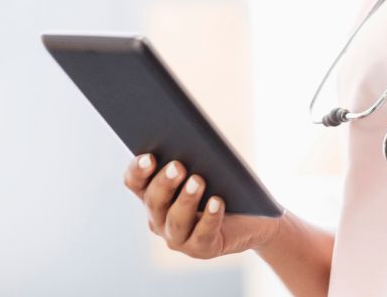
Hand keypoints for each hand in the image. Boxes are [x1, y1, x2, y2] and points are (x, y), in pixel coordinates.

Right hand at [123, 153, 282, 258]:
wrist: (251, 218)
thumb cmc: (222, 184)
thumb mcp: (207, 167)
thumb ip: (193, 155)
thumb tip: (192, 138)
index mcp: (154, 194)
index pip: (134, 182)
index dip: (138, 170)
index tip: (149, 157)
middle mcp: (159, 218)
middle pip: (154, 201)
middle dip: (164, 183)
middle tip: (178, 166)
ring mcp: (178, 237)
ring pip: (175, 221)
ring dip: (186, 200)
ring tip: (198, 180)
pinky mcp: (202, 249)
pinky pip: (203, 235)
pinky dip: (210, 218)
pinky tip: (217, 202)